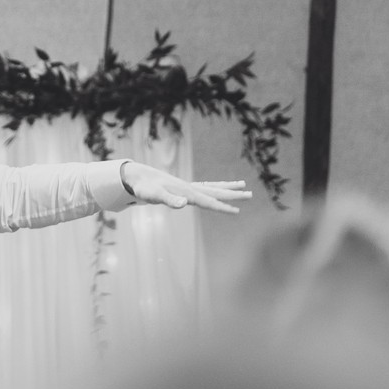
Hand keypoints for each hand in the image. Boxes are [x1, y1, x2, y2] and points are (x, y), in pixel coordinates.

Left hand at [120, 161, 251, 213]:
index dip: (222, 207)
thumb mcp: (154, 196)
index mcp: (187, 192)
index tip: (237, 212)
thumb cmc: (145, 188)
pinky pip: (204, 187)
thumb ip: (169, 200)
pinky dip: (214, 188)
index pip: (209, 201)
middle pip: (216, 191)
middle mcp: (190, 188)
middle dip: (233, 194)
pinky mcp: (183, 188)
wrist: (138, 176)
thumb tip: (183, 203)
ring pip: (213, 187)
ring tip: (243, 184)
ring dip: (227, 187)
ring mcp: (188, 187)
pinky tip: (218, 189)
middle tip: (250, 194)